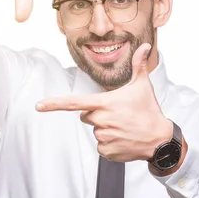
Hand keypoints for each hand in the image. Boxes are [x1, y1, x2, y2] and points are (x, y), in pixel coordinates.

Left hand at [35, 44, 172, 161]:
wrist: (159, 139)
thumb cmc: (149, 110)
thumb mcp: (143, 86)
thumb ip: (139, 65)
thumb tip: (147, 46)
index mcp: (106, 104)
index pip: (75, 103)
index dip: (55, 104)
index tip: (39, 106)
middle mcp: (102, 121)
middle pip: (87, 116)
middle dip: (98, 115)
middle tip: (118, 114)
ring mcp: (104, 137)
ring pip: (96, 132)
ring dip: (106, 129)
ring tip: (124, 128)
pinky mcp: (107, 151)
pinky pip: (101, 147)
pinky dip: (110, 144)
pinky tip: (123, 139)